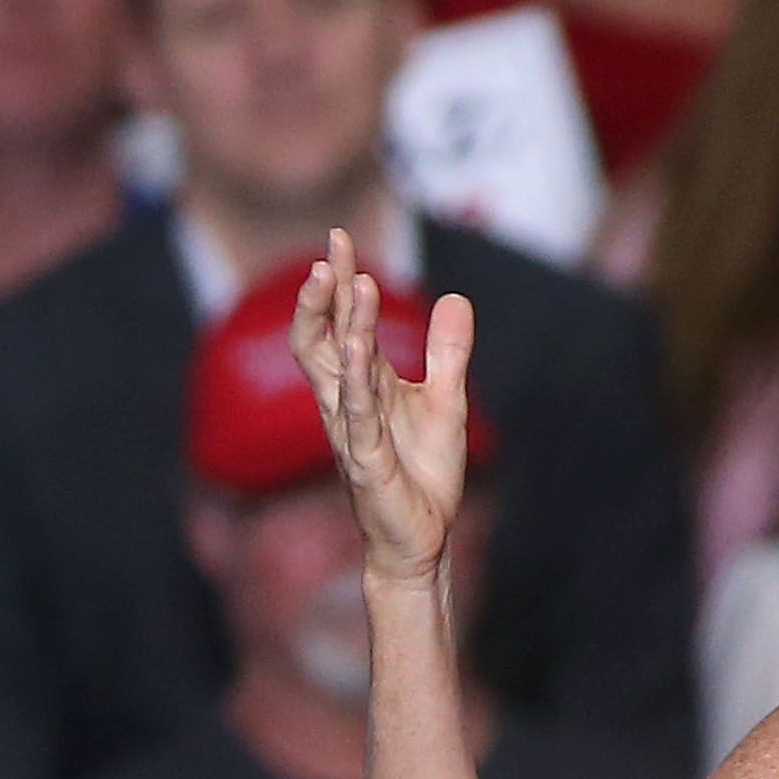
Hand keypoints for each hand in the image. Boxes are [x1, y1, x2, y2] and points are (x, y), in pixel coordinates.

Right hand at [290, 228, 476, 585]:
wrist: (422, 539)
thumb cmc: (423, 474)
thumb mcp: (446, 401)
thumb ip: (448, 353)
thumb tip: (455, 297)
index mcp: (364, 384)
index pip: (343, 324)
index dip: (340, 284)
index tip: (340, 239)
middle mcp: (347, 401)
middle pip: (322, 336)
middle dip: (326, 292)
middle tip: (332, 247)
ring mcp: (351, 430)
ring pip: (334, 367)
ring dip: (340, 322)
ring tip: (344, 279)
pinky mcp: (365, 459)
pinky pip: (356, 412)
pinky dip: (356, 377)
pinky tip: (357, 345)